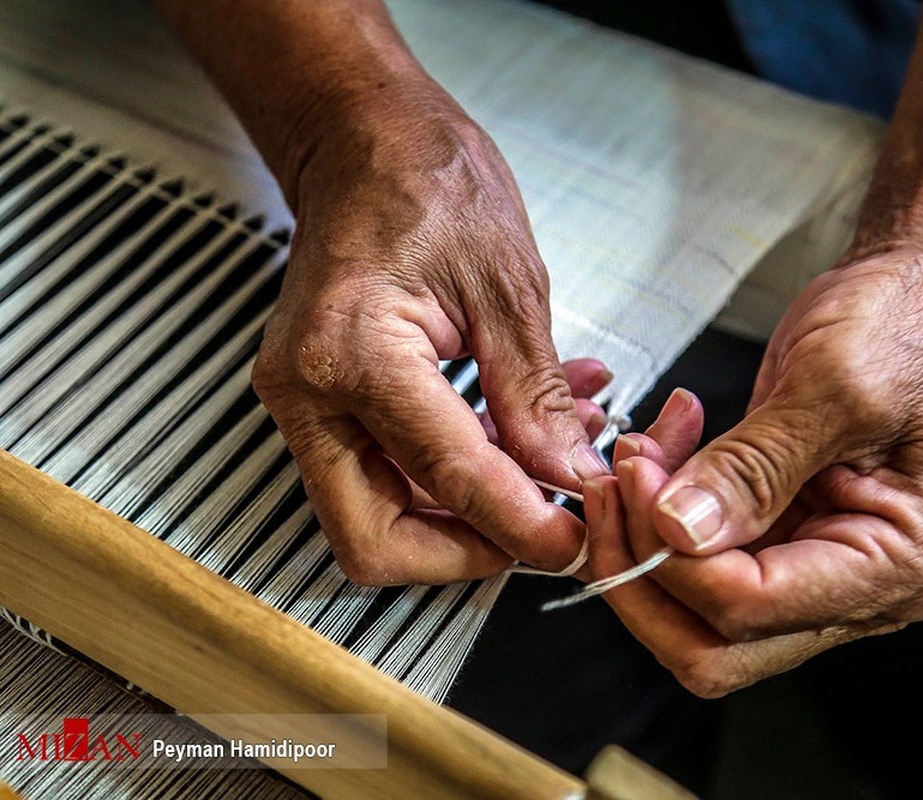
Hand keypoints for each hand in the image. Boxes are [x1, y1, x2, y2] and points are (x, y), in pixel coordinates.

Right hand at [251, 97, 608, 585]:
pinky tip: (512, 441)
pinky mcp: (321, 405)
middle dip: (464, 555)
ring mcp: (303, 403)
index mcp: (350, 353)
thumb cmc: (425, 179)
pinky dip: (451, 477)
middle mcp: (306, 391)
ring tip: (542, 473)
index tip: (573, 543)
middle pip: (372, 539)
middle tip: (539, 534)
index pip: (447, 476)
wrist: (363, 142)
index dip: (521, 525)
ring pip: (376, 517)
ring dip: (465, 515)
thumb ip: (536, 395)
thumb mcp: (508, 284)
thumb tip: (568, 476)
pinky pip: (384, 474)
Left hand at [588, 252, 922, 696]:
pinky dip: (660, 509)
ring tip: (635, 453)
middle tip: (613, 485)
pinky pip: (698, 554)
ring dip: (643, 535)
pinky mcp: (778, 534)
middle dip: (645, 569)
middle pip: (715, 642)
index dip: (674, 556)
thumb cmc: (906, 325)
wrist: (921, 289)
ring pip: (692, 607)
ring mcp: (814, 566)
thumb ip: (754, 468)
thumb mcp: (834, 385)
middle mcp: (858, 588)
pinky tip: (660, 449)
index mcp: (896, 566)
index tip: (634, 481)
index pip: (752, 607)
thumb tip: (679, 532)